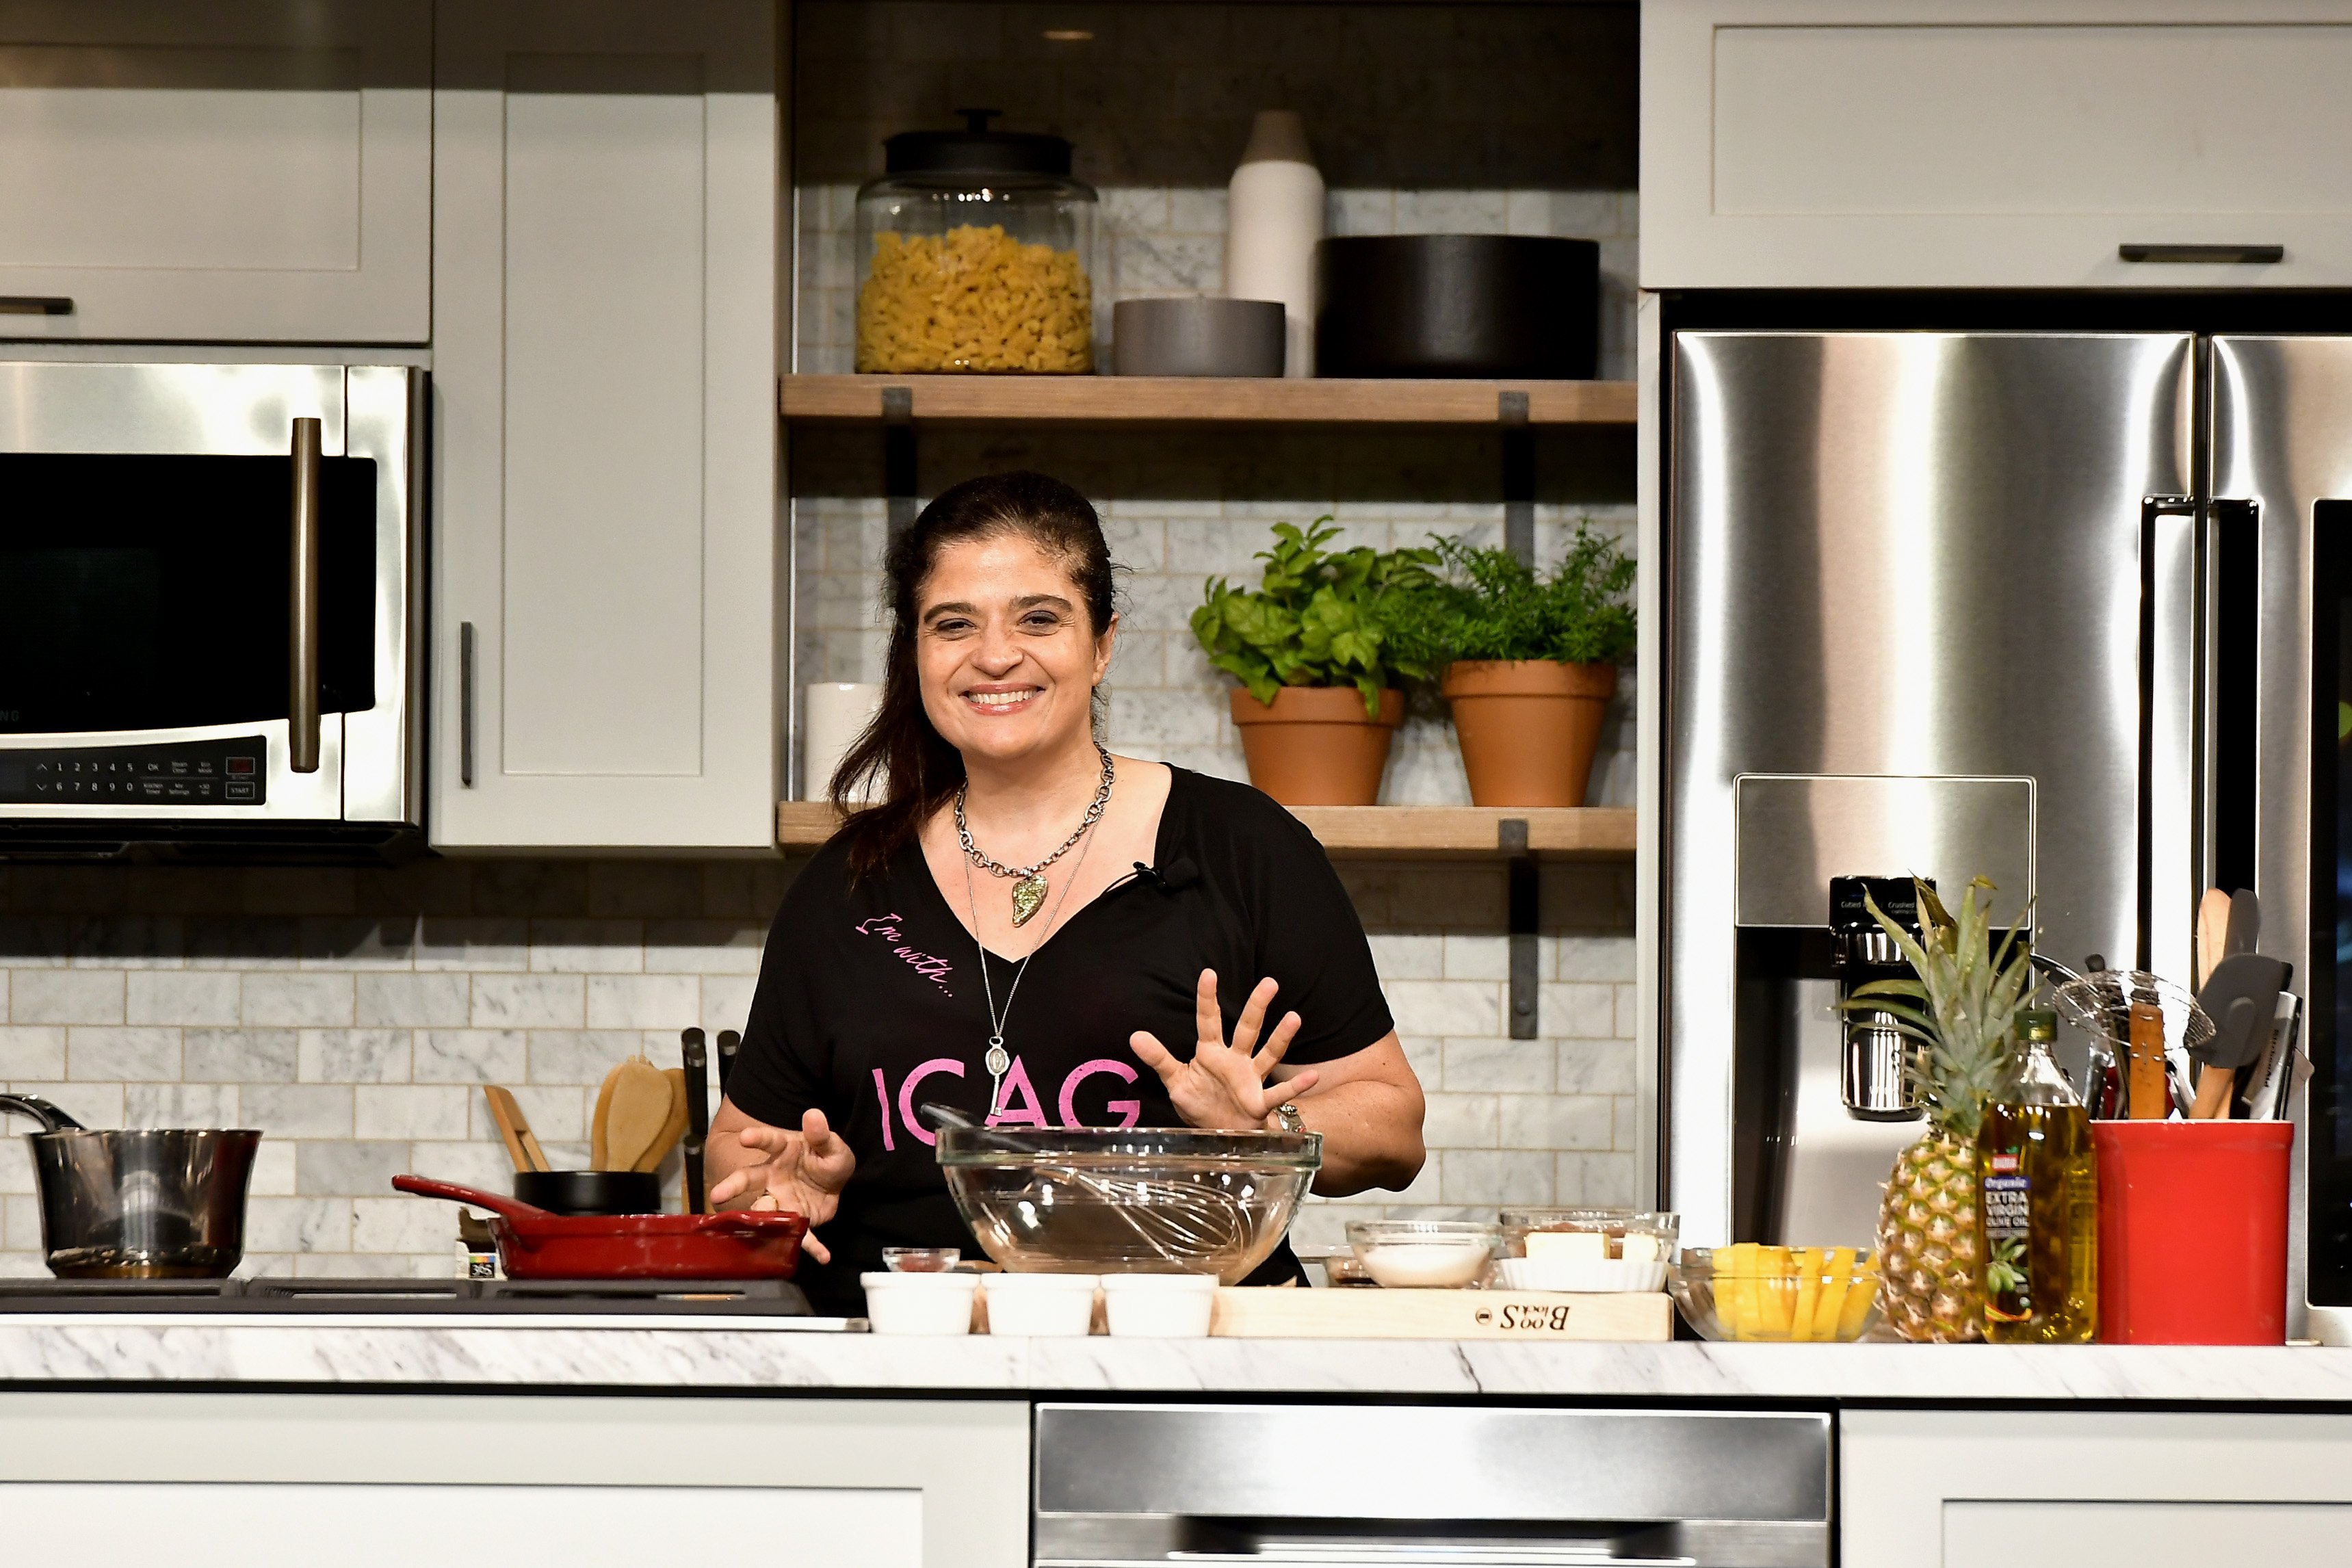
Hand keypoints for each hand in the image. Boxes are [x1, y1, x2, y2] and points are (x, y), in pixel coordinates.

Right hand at [707, 1108, 854, 1262]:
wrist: (835, 1181)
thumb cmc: (825, 1157)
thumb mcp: (831, 1145)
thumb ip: (822, 1134)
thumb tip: (814, 1114)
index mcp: (784, 1151)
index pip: (769, 1141)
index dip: (757, 1138)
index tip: (744, 1137)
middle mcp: (774, 1175)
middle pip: (750, 1177)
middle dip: (733, 1185)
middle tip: (717, 1194)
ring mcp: (782, 1198)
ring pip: (765, 1208)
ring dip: (761, 1217)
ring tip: (760, 1224)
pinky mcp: (797, 1218)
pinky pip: (802, 1234)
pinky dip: (811, 1246)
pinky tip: (823, 1256)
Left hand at [1130, 969, 1319, 1131]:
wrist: (1219, 1134)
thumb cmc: (1200, 1103)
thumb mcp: (1176, 1082)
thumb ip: (1159, 1059)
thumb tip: (1134, 1036)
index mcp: (1211, 1053)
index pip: (1208, 1021)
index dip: (1207, 999)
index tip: (1208, 974)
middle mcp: (1235, 1060)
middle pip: (1247, 1029)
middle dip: (1257, 1006)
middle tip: (1269, 983)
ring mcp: (1250, 1079)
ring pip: (1268, 1054)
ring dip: (1281, 1037)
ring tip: (1294, 1017)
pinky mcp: (1260, 1102)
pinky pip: (1280, 1093)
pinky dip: (1297, 1086)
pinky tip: (1313, 1076)